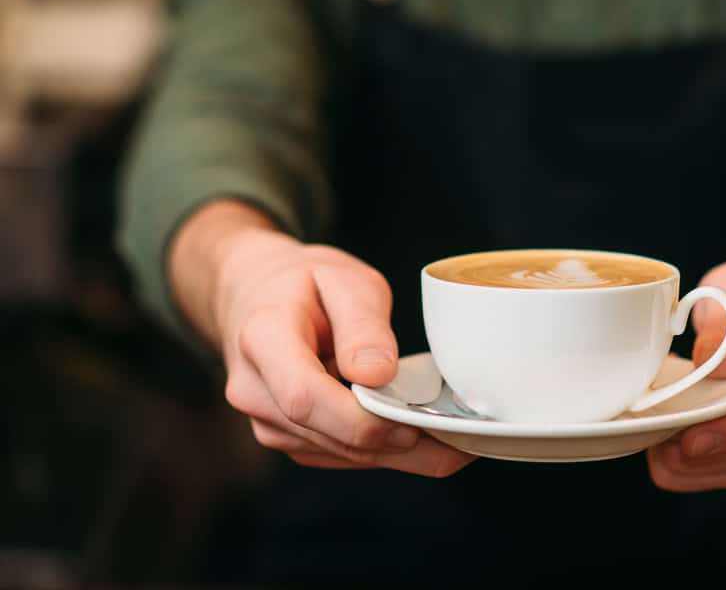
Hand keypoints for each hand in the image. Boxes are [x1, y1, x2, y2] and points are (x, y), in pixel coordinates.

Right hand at [174, 202, 474, 476]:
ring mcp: (268, 421)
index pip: (304, 397)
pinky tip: (426, 438)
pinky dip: (384, 451)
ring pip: (340, 454)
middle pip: (328, 436)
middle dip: (397, 443)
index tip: (414, 420)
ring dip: (398, 454)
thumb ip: (362, 324)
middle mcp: (255, 391)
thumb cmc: (304, 282)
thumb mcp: (342, 279)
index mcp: (263, 339)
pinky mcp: (290, 437)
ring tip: (457, 440)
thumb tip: (378, 375)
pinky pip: (341, 455)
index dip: (361, 419)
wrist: (257, 294)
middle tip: (461, 439)